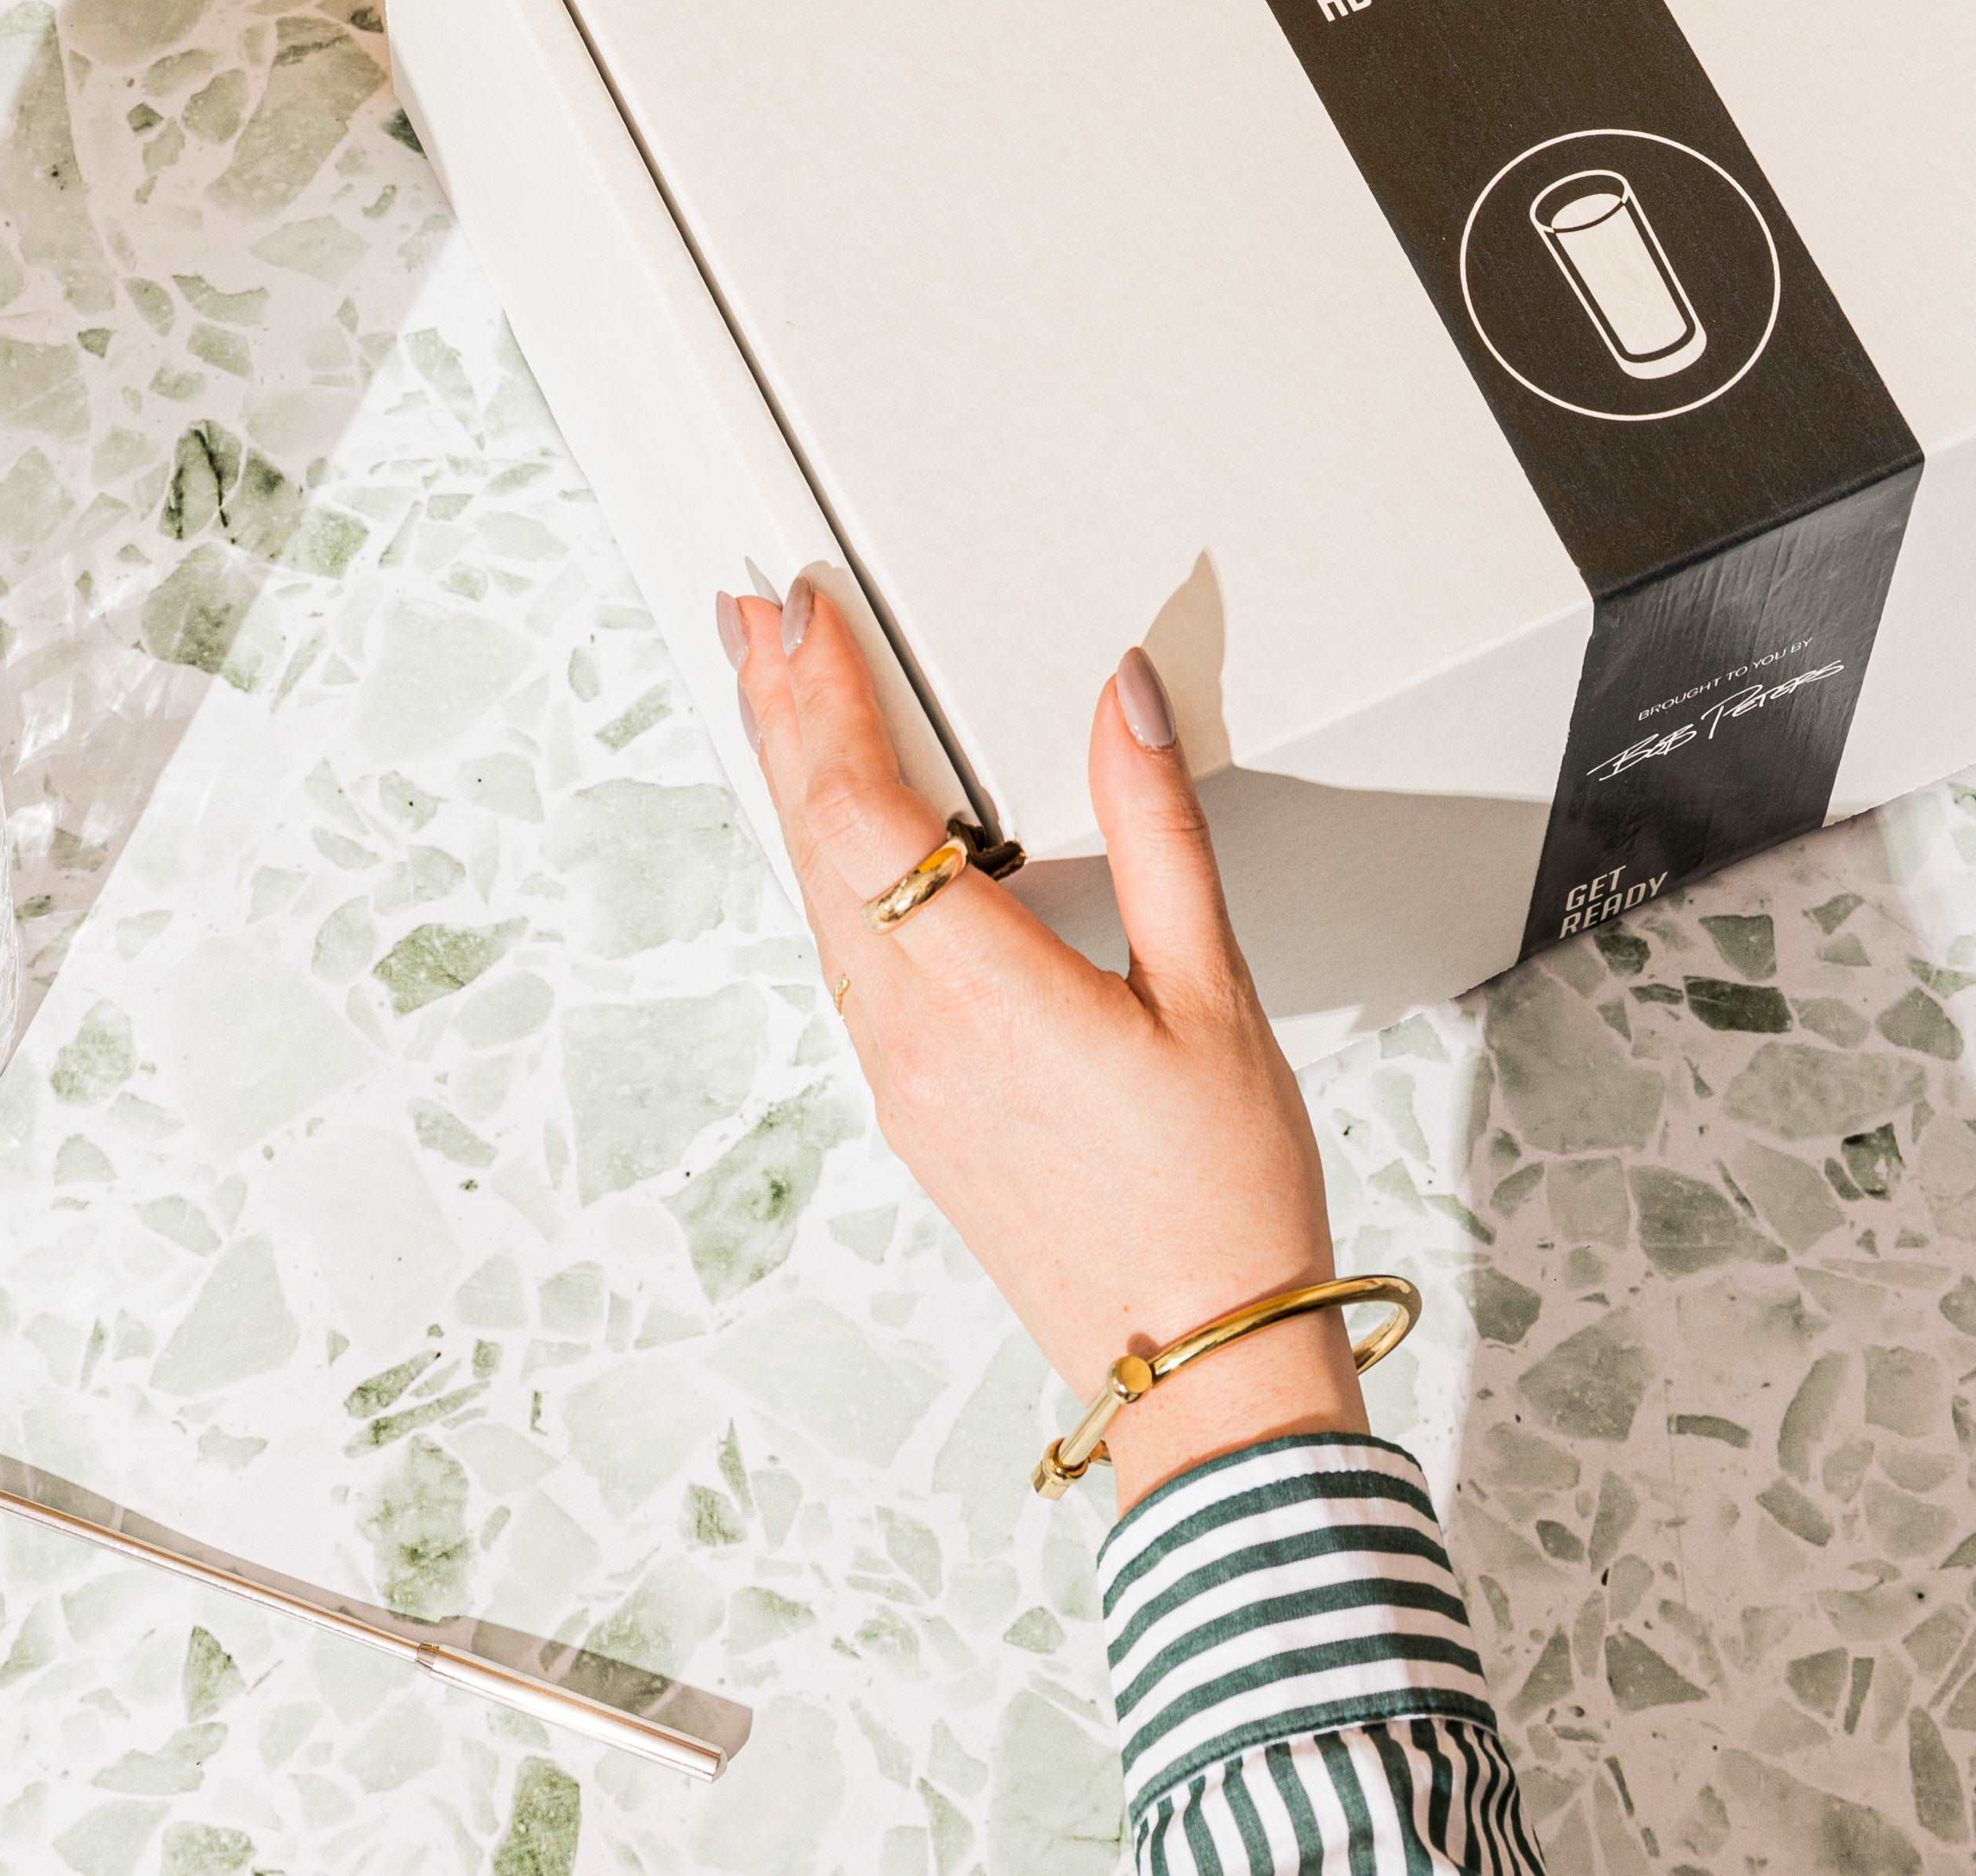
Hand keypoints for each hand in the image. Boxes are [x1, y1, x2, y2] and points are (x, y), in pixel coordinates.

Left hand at [717, 584, 1363, 1509]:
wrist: (1202, 1360)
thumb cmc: (1223, 1191)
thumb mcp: (1214, 989)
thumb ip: (1159, 827)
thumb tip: (1122, 696)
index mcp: (988, 1002)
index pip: (865, 821)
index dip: (825, 706)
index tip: (808, 616)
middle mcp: (916, 1042)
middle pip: (814, 847)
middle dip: (780, 717)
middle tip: (752, 615)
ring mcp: (901, 1082)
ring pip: (815, 903)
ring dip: (792, 786)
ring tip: (773, 695)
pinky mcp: (910, 1109)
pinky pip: (840, 959)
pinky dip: (824, 865)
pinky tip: (830, 831)